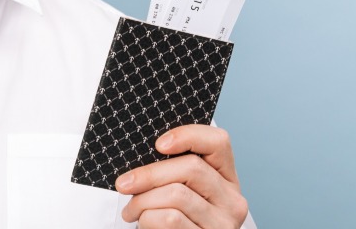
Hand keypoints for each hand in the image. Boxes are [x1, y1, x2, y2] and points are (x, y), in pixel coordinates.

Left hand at [115, 125, 247, 228]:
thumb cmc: (174, 225)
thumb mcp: (180, 195)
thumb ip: (173, 175)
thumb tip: (141, 162)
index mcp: (225, 180)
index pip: (218, 142)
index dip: (188, 136)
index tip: (158, 145)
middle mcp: (231, 200)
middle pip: (191, 168)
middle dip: (149, 174)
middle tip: (124, 184)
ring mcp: (223, 222)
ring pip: (177, 194)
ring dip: (143, 201)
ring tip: (131, 210)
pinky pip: (171, 219)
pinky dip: (148, 219)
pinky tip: (144, 223)